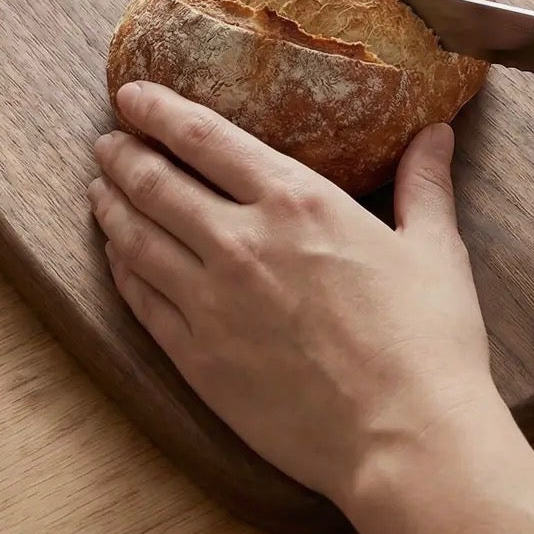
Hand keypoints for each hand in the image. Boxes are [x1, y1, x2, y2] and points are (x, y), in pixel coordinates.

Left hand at [88, 81, 497, 505]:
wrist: (403, 439)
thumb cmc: (427, 341)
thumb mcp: (434, 249)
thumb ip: (423, 184)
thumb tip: (436, 133)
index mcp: (295, 201)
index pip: (203, 137)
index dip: (159, 109)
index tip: (130, 95)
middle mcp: (240, 241)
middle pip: (155, 182)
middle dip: (123, 154)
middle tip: (106, 141)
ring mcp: (209, 302)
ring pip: (135, 238)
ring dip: (111, 206)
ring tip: (98, 188)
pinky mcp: (196, 358)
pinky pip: (141, 300)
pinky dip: (122, 268)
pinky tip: (116, 257)